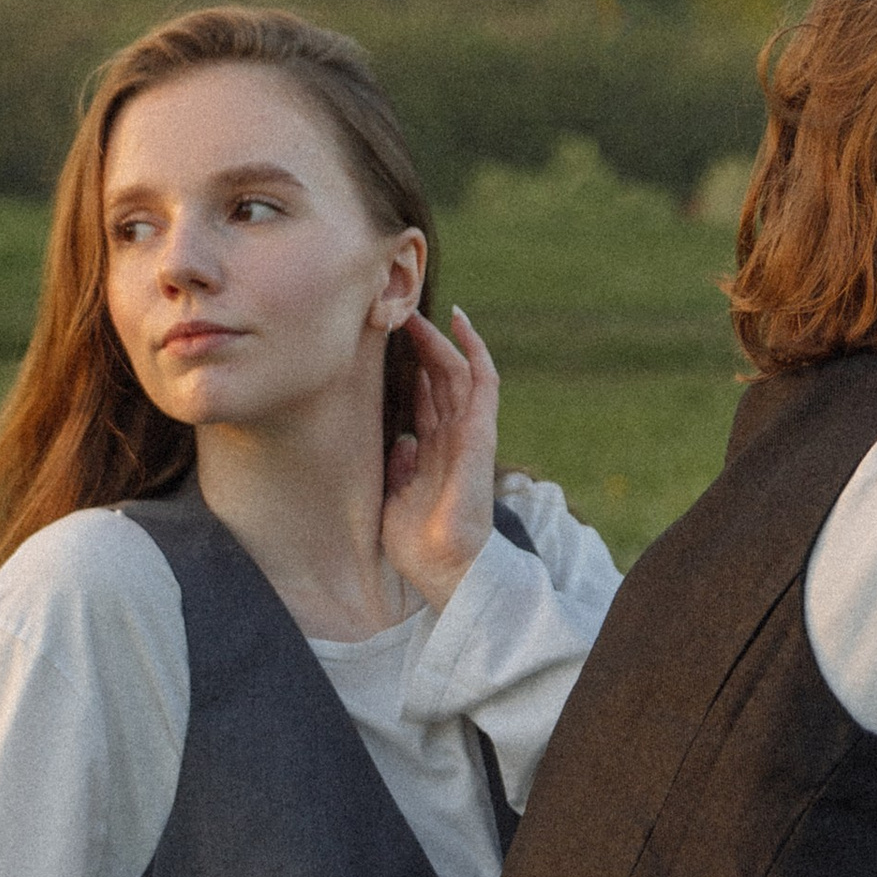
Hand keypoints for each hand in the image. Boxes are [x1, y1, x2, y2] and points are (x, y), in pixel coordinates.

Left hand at [378, 305, 497, 615]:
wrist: (442, 564)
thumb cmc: (418, 542)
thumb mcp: (396, 497)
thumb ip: (402, 466)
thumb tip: (402, 439)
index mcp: (434, 453)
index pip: (426, 400)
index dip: (413, 371)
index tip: (393, 344)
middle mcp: (454, 438)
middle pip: (441, 379)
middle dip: (422, 347)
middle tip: (399, 316)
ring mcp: (470, 432)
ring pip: (458, 372)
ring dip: (440, 340)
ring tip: (418, 312)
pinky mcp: (481, 430)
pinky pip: (483, 380)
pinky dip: (474, 348)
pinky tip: (460, 321)